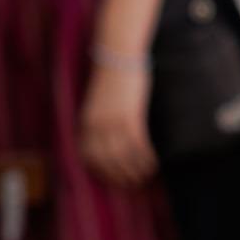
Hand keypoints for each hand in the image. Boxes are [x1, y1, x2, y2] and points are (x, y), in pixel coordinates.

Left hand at [78, 63, 155, 187]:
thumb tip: (108, 139)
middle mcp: (96, 127)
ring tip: (146, 176)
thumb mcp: (97, 102)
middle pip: (107, 162)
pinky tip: (154, 163)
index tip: (112, 180)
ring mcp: (112, 123)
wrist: (118, 55)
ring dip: (136, 171)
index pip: (88, 157)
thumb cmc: (110, 76)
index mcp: (85, 123)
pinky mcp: (130, 117)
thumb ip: (99, 120)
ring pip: (124, 158)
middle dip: (120, 177)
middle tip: (133, 184)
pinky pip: (138, 146)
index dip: (101, 172)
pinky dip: (146, 158)